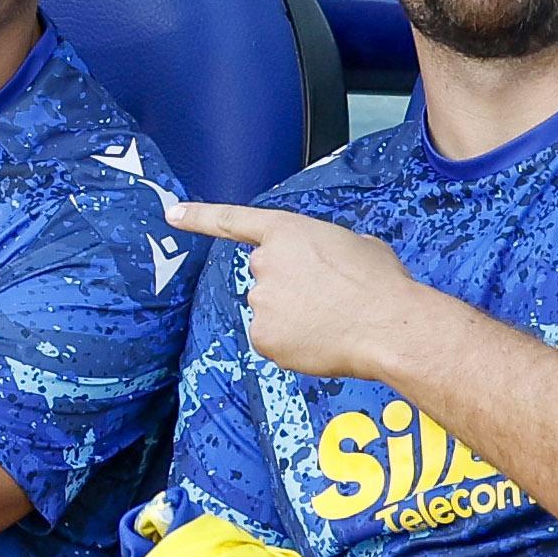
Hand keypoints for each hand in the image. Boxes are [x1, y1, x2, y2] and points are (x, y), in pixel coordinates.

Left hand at [164, 199, 426, 380]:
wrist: (386, 325)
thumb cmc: (380, 283)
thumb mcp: (355, 245)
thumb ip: (324, 248)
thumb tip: (326, 265)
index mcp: (286, 231)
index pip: (232, 221)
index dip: (198, 217)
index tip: (171, 214)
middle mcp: (264, 263)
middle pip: (265, 277)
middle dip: (289, 286)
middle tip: (327, 296)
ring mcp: (260, 302)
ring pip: (269, 310)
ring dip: (292, 316)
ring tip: (331, 319)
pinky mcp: (262, 337)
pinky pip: (272, 339)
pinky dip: (291, 343)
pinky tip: (319, 339)